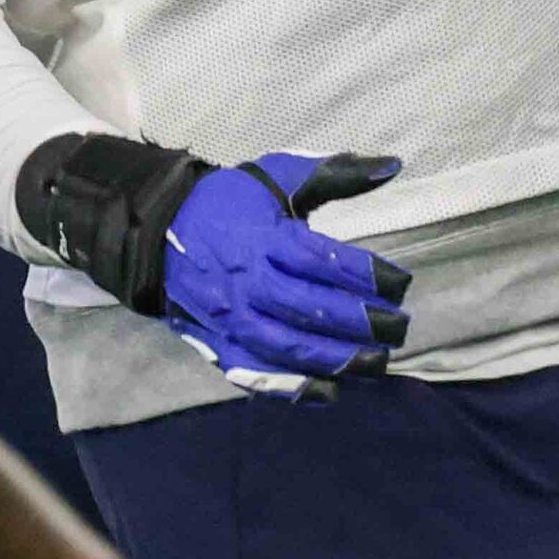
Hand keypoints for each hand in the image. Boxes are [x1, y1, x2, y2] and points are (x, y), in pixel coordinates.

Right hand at [161, 152, 412, 401]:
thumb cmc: (228, 202)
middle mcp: (247, 281)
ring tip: (377, 363)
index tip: (401, 283)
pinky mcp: (218, 344)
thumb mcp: (278, 178)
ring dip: (336, 360)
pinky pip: (256, 373)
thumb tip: (394, 166)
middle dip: (361, 323)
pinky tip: (329, 392)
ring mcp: (231, 319)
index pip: (321, 261)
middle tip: (400, 328)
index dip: (365, 274)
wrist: (157, 230)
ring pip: (287, 347)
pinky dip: (292, 388)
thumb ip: (336, 174)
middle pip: (309, 309)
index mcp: (263, 237)